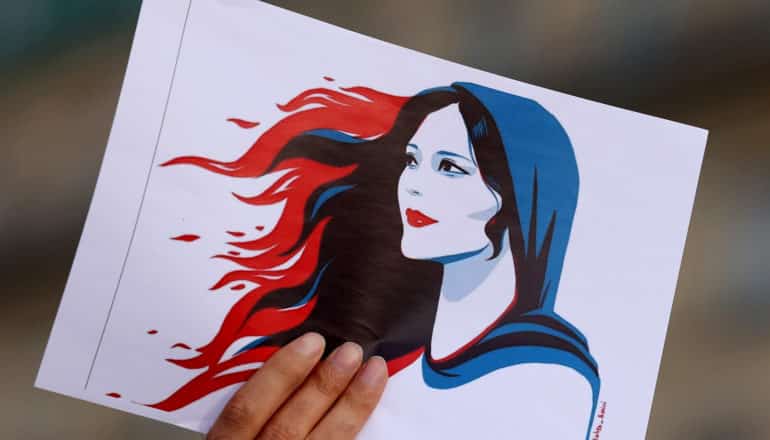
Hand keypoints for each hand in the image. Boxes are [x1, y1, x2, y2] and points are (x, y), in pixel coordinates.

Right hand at [207, 332, 387, 439]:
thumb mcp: (228, 439)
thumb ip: (248, 418)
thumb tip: (293, 368)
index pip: (246, 411)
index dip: (280, 375)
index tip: (312, 342)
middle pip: (288, 428)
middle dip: (324, 386)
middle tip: (353, 351)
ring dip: (352, 408)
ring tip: (374, 373)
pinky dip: (354, 439)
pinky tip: (374, 419)